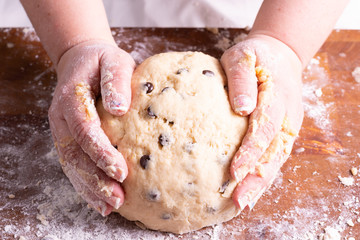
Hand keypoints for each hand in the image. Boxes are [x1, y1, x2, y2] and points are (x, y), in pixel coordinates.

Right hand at [48, 40, 134, 215]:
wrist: (82, 60)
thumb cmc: (102, 62)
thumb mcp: (114, 61)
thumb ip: (116, 81)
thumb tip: (119, 108)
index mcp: (72, 97)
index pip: (84, 129)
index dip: (100, 152)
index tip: (120, 170)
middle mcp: (61, 117)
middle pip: (75, 153)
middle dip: (96, 178)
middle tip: (118, 198)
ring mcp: (62, 130)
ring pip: (72, 165)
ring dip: (91, 188)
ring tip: (111, 205)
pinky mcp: (68, 139)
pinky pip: (73, 166)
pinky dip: (86, 186)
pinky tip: (100, 202)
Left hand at [221, 35, 303, 208]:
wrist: (279, 54)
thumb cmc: (255, 55)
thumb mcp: (243, 57)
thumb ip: (242, 80)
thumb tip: (242, 107)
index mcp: (277, 96)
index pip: (263, 129)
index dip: (250, 152)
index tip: (234, 171)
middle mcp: (286, 116)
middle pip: (273, 151)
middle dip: (256, 178)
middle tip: (238, 201)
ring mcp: (287, 125)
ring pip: (276, 158)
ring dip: (261, 183)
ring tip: (243, 203)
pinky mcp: (283, 132)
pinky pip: (275, 155)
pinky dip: (264, 174)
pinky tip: (251, 190)